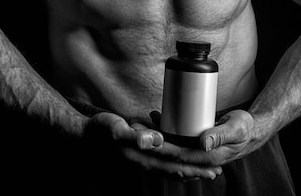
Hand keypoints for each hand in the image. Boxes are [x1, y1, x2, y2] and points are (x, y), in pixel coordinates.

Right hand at [83, 112, 221, 179]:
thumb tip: (156, 140)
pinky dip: (175, 166)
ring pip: (170, 170)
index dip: (194, 165)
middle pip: (176, 170)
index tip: (212, 166)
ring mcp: (142, 162)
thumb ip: (135, 135)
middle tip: (217, 172)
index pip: (175, 163)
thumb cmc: (99, 130)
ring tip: (205, 172)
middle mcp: (145, 163)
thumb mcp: (116, 128)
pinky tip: (181, 163)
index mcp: (143, 157)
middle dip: (196, 172)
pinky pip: (162, 165)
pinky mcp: (139, 157)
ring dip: (188, 171)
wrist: (83, 135)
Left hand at [144, 109, 256, 169]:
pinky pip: (175, 140)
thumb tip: (203, 143)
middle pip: (168, 152)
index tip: (144, 137)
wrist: (251, 130)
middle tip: (133, 127)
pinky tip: (156, 118)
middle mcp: (197, 157)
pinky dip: (164, 131)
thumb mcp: (237, 129)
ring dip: (153, 136)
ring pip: (169, 146)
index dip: (159, 147)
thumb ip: (221, 135)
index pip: (176, 155)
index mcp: (206, 158)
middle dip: (149, 141)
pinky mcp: (194, 144)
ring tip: (138, 122)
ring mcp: (195, 151)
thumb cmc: (245, 128)